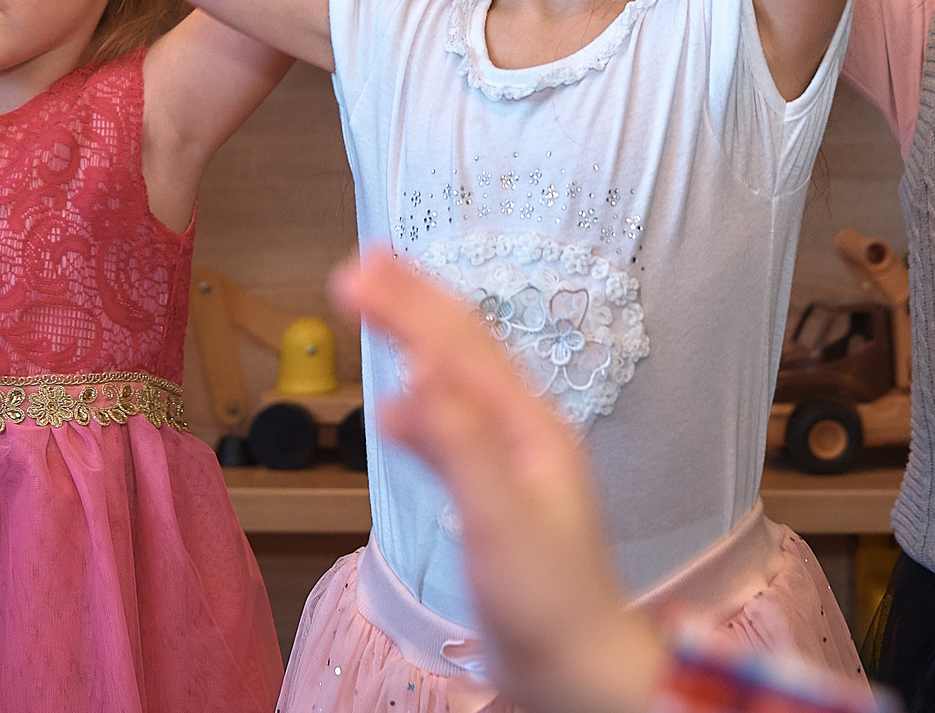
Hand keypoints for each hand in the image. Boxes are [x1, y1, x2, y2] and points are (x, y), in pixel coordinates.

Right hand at [333, 249, 667, 712]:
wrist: (580, 670)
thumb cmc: (548, 606)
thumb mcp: (500, 522)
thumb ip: (461, 448)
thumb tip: (414, 379)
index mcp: (530, 427)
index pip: (459, 345)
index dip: (407, 304)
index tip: (354, 272)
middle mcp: (529, 431)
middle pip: (466, 346)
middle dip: (414, 300)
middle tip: (360, 265)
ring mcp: (518, 458)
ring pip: (465, 374)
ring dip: (421, 331)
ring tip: (382, 300)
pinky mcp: (502, 489)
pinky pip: (460, 416)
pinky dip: (427, 389)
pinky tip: (409, 400)